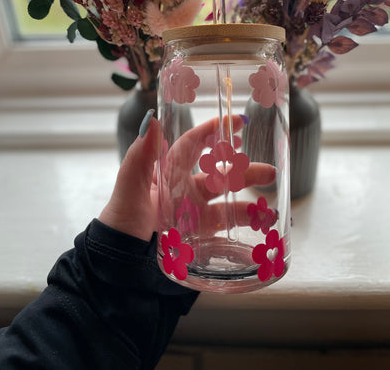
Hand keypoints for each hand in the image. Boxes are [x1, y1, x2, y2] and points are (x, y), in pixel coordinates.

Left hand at [99, 111, 275, 241]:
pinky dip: (244, 237)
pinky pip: (226, 235)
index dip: (214, 131)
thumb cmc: (120, 225)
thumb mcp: (129, 190)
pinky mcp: (198, 241)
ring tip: (270, 213)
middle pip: (219, 176)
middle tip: (269, 173)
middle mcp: (184, 192)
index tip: (238, 121)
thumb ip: (139, 158)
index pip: (194, 146)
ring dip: (250, 207)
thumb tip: (151, 119)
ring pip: (227, 206)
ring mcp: (193, 217)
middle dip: (245, 172)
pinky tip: (259, 240)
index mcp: (168, 174)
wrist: (119, 269)